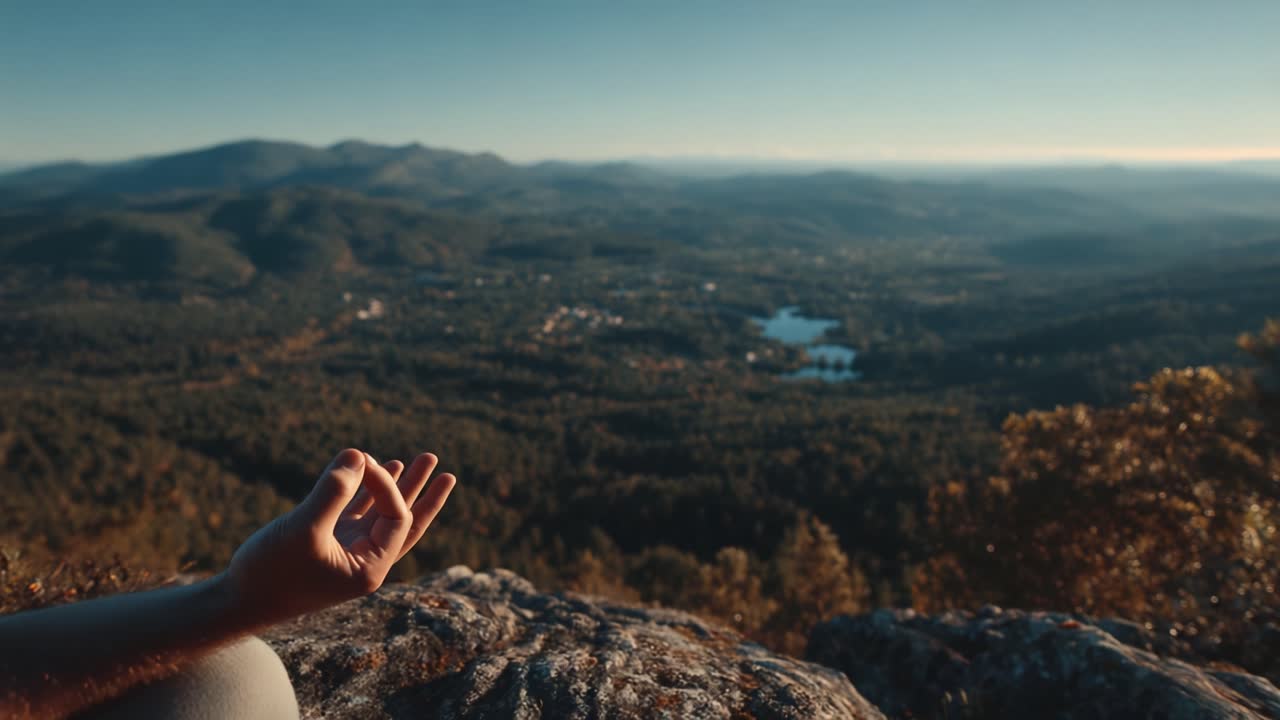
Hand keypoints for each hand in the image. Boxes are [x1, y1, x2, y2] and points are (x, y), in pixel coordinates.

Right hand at [222, 448, 455, 624]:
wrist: (234, 603)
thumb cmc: (269, 571)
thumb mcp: (303, 529)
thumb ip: (332, 491)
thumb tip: (359, 454)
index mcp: (370, 569)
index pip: (396, 518)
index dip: (387, 485)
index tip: (362, 461)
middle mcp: (365, 562)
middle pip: (406, 522)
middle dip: (421, 490)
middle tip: (437, 461)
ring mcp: (346, 552)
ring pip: (381, 516)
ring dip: (397, 487)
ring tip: (420, 460)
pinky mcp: (325, 544)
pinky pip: (356, 514)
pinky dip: (365, 493)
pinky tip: (370, 470)